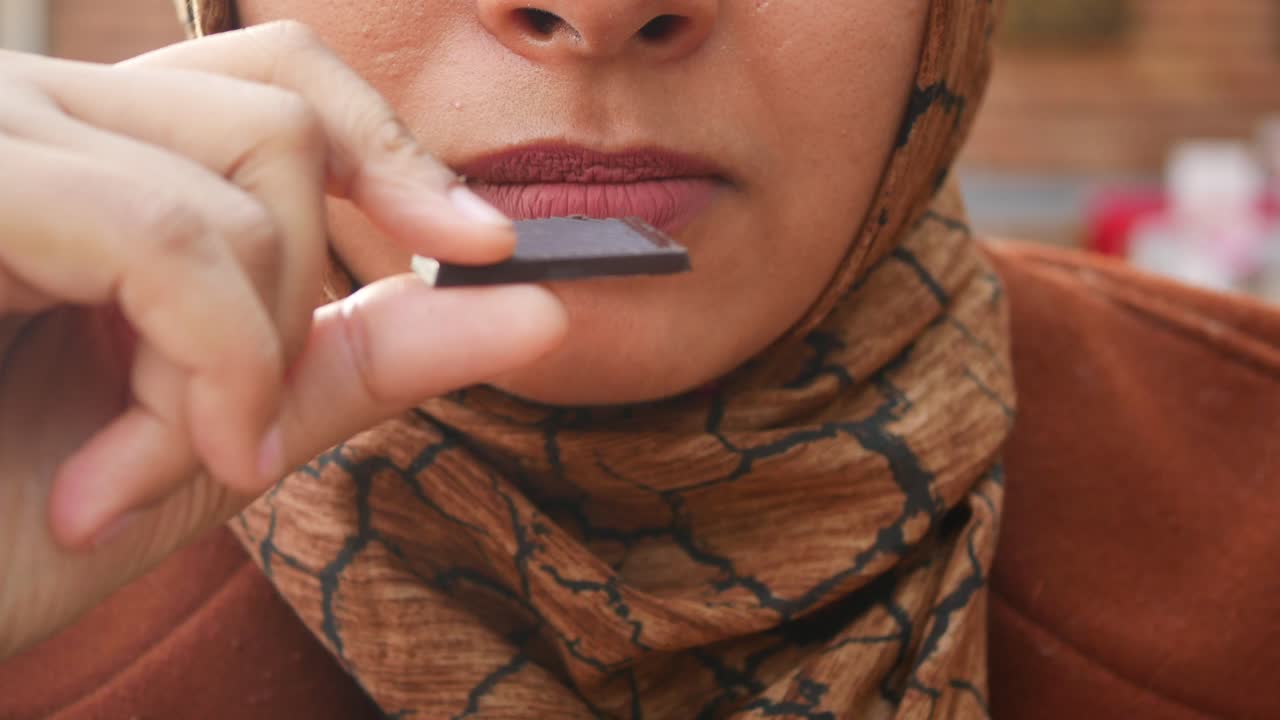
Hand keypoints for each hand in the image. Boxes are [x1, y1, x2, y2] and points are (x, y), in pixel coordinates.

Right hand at [0, 22, 566, 659]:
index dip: (390, 149)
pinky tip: (127, 476)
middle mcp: (37, 118)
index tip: (481, 244)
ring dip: (237, 359)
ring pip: (245, 172)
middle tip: (228, 444)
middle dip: (292, 309)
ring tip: (143, 469)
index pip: (275, 82)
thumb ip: (362, 357)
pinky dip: (201, 359)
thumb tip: (537, 310)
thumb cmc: (10, 525)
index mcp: (97, 162)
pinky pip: (162, 232)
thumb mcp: (223, 434)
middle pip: (282, 127)